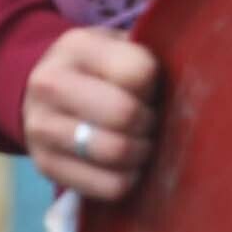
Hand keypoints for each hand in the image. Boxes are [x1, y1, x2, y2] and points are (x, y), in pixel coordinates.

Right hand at [23, 26, 163, 207]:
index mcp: (76, 46)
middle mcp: (49, 84)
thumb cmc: (98, 71)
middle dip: (148, 122)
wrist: (42, 96)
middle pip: (124, 113)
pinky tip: (127, 166)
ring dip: (140, 152)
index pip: (138, 72)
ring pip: (116, 151)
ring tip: (140, 143)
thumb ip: (144, 59)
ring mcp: (41, 128)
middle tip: (149, 122)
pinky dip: (128, 179)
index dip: (154, 86)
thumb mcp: (117, 48)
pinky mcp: (45, 165)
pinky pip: (108, 185)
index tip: (149, 90)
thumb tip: (189, 84)